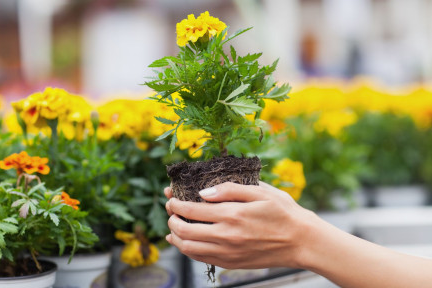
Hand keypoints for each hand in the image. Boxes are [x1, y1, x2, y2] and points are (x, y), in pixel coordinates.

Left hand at [164, 181, 317, 268]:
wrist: (302, 242)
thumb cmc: (283, 213)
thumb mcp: (260, 192)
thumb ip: (229, 189)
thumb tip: (203, 192)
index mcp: (232, 214)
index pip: (191, 210)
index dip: (176, 203)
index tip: (171, 197)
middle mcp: (226, 236)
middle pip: (184, 230)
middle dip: (171, 219)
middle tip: (170, 210)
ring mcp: (228, 253)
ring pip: (189, 248)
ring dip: (175, 237)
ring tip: (172, 228)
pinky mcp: (231, 264)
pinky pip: (201, 258)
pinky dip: (187, 250)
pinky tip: (184, 242)